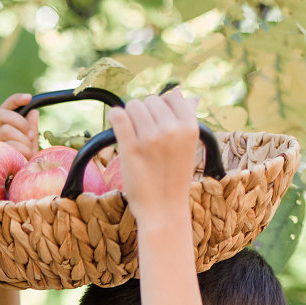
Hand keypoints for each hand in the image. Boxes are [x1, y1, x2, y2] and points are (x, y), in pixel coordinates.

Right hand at [0, 94, 39, 159]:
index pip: (5, 108)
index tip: (28, 97)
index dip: (15, 100)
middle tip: (31, 135)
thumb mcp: (30, 145)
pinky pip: (8, 145)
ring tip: (28, 153)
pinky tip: (23, 160)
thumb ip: (31, 129)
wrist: (15, 187)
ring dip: (22, 140)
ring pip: (6, 129)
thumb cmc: (22, 164)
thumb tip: (34, 111)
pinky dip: (21, 151)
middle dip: (21, 122)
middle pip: (1, 114)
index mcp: (0, 128)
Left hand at [109, 90, 202, 233]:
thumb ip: (186, 120)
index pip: (172, 97)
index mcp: (190, 127)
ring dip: (130, 116)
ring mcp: (150, 138)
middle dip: (145, 112)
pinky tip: (116, 121)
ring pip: (133, 106)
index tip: (158, 122)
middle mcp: (172, 130)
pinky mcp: (130, 148)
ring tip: (133, 133)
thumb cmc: (174, 178)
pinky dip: (115, 116)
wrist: (163, 210)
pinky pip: (118, 116)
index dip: (162, 107)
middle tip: (144, 133)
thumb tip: (184, 94)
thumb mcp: (188, 147)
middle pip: (150, 100)